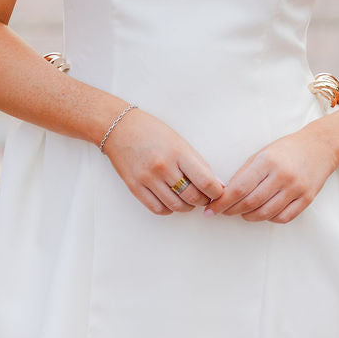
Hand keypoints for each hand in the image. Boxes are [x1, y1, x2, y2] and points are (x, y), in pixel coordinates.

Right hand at [102, 109, 224, 216]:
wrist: (120, 128)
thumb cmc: (153, 132)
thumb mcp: (179, 142)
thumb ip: (197, 163)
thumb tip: (216, 184)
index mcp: (178, 152)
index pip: (205, 181)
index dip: (216, 192)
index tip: (218, 193)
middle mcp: (163, 166)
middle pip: (192, 197)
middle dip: (203, 200)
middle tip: (205, 197)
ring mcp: (148, 178)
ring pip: (176, 205)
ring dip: (187, 207)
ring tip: (189, 200)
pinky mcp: (135, 187)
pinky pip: (157, 209)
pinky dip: (169, 209)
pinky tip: (172, 201)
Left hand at [210, 129, 337, 223]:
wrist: (321, 146)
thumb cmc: (287, 149)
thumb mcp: (262, 153)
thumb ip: (245, 173)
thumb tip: (225, 193)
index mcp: (267, 161)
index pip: (240, 188)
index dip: (222, 202)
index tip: (210, 210)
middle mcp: (282, 175)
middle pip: (251, 202)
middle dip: (232, 210)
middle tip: (222, 212)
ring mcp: (296, 188)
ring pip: (266, 213)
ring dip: (249, 216)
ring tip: (242, 213)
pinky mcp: (307, 199)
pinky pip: (283, 217)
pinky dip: (269, 218)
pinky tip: (263, 213)